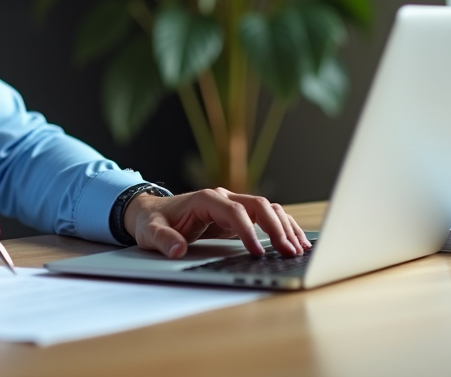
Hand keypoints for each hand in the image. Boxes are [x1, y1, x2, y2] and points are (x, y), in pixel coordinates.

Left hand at [123, 188, 312, 258]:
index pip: (234, 211)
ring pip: (267, 209)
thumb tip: (177, 249)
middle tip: (289, 252)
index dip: (248, 231)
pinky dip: (282, 227)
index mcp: (205, 199)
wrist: (151, 212)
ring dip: (284, 227)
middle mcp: (223, 198)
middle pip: (258, 205)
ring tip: (299, 249)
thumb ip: (163, 240)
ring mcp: (232, 205)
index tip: (257, 252)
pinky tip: (294, 242)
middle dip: (276, 228)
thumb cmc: (152, 221)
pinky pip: (265, 218)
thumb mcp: (150, 232)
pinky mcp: (237, 216)